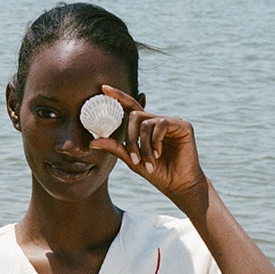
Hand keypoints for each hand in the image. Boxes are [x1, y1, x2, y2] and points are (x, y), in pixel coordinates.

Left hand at [91, 84, 207, 203]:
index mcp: (146, 127)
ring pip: (146, 123)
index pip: (130, 107)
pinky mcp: (182, 125)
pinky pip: (161, 124)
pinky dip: (156, 141)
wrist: (178, 185)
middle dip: (131, 137)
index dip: (118, 96)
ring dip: (144, 146)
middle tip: (134, 158)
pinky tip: (159, 154)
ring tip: (149, 162)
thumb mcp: (133, 160)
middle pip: (135, 115)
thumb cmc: (158, 173)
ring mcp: (170, 122)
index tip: (103, 88)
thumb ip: (116, 148)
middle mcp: (158, 121)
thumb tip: (92, 142)